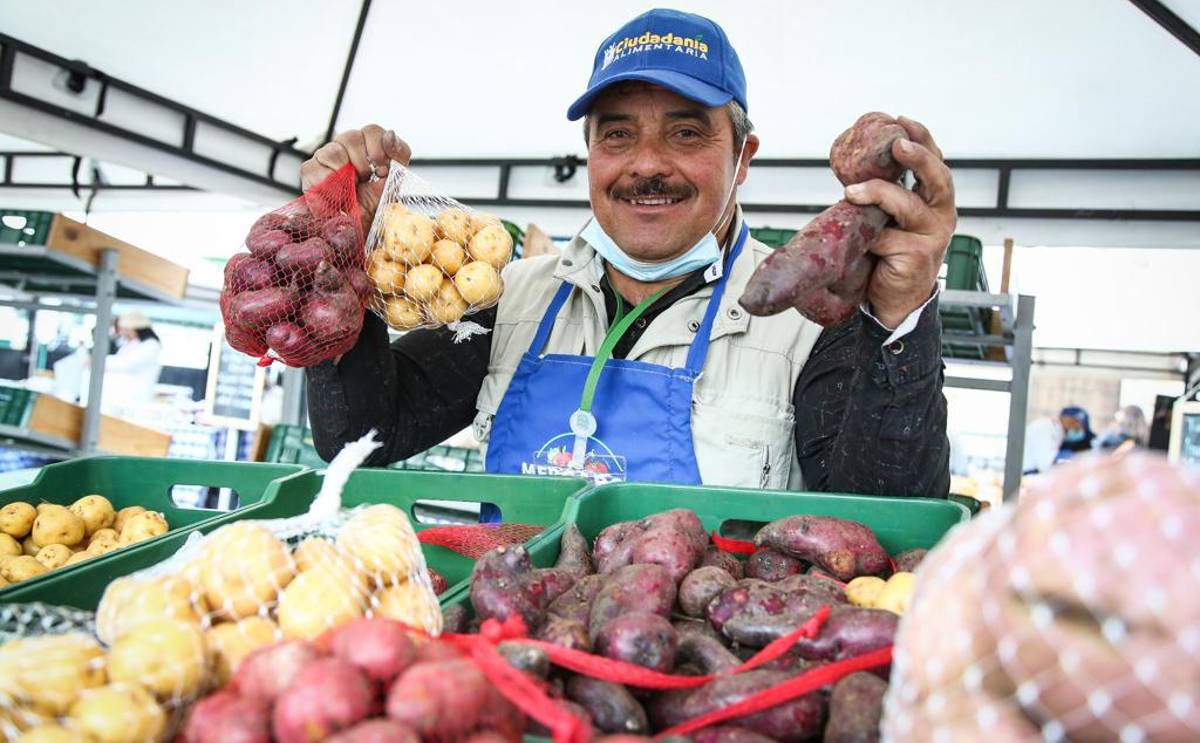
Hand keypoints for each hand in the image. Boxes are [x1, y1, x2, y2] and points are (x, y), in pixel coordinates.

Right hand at [300, 125, 411, 232]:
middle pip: (352, 137)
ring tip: (350, 190)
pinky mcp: (310, 169)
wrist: (354, 227)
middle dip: (362, 165)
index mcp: (368, 146)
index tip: (381, 170)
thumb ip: (398, 156)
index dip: (378, 149)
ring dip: (345, 177)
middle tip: (365, 181)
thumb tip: (390, 135)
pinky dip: (329, 188)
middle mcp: (347, 146)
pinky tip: (337, 196)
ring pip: (334, 152)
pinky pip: (315, 169)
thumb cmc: (372, 203)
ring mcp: (327, 155)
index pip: (373, 132)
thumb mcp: (393, 181)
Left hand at [843, 116, 955, 328]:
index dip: (922, 139)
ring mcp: (933, 234)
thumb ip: (883, 194)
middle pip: (937, 177)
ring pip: (907, 205)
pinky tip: (863, 243)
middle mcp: (941, 213)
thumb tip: (854, 165)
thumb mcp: (888, 217)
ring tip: (851, 191)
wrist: (895, 299)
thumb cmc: (890, 252)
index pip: (934, 161)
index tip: (902, 121)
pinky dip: (871, 238)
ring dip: (878, 194)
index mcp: (935, 198)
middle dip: (918, 157)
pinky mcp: (919, 255)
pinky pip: (888, 238)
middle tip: (898, 145)